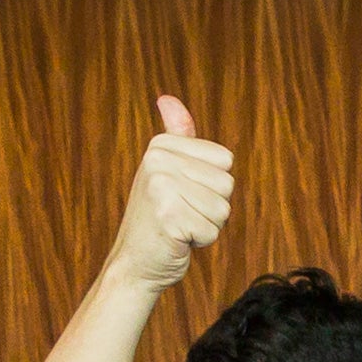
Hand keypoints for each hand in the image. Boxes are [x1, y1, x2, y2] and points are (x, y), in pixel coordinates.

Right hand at [105, 94, 237, 296]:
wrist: (134, 263)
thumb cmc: (158, 219)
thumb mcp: (167, 172)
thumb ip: (177, 136)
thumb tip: (168, 98)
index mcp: (161, 146)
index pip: (225, 161)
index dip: (212, 185)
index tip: (184, 195)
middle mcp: (158, 160)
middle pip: (226, 184)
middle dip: (211, 207)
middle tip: (181, 214)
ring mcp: (161, 187)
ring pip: (222, 208)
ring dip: (206, 225)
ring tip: (179, 226)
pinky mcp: (168, 217)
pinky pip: (212, 230)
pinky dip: (199, 242)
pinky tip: (176, 240)